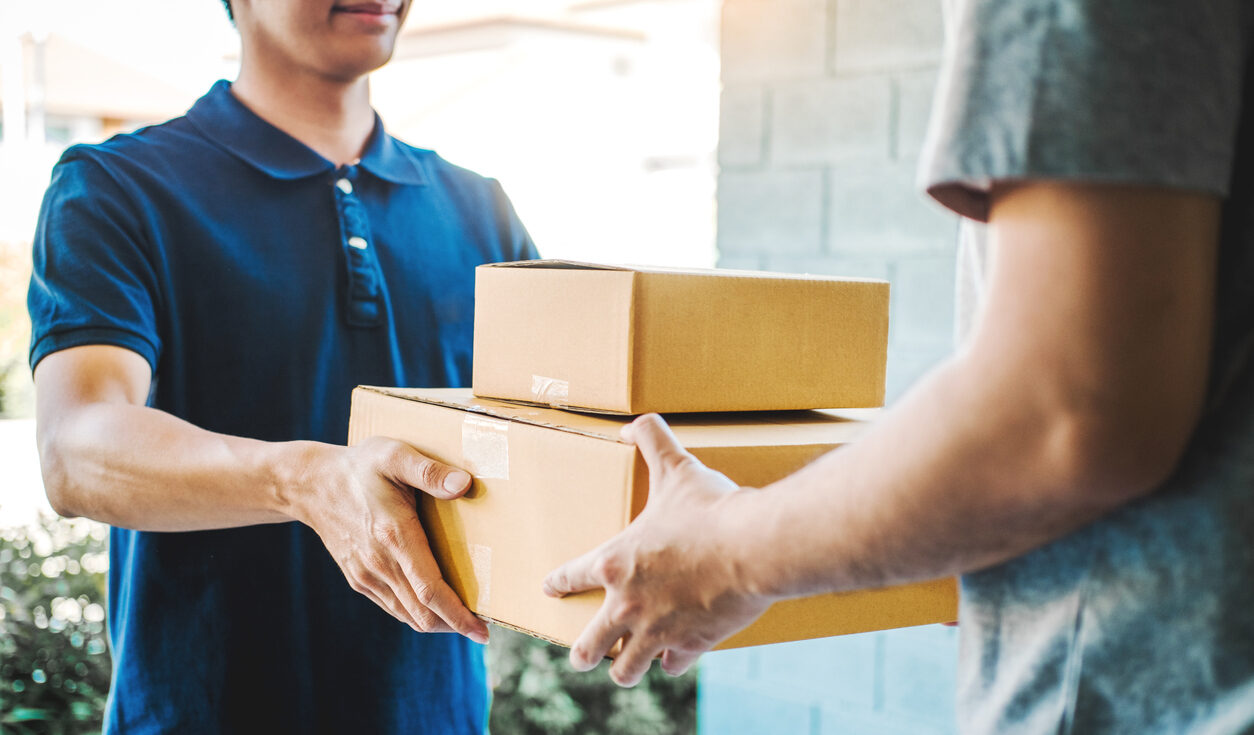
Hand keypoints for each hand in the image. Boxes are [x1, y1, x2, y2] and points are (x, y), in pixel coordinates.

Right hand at [292, 437, 489, 643]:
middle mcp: (379, 564)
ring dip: (437, 622)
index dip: (458, 615)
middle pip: (422, 613)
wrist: (311, 485)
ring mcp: (366, 575)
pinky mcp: (358, 579)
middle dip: (454, 625)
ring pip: (407, 615)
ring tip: (463, 619)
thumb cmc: (360, 467)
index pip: (430, 590)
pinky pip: (392, 607)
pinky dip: (416, 613)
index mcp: (394, 536)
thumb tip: (464, 484)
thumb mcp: (395, 456)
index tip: (482, 632)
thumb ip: (430, 471)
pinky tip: (432, 606)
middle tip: (481, 628)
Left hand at [543, 414, 772, 686]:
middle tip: (581, 654)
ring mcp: (657, 631)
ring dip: (623, 667)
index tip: (549, 589)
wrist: (753, 547)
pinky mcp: (691, 645)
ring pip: (625, 668)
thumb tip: (631, 424)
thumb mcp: (677, 468)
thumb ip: (652, 440)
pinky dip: (671, 662)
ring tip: (621, 667)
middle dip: (582, 652)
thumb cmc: (711, 509)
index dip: (558, 583)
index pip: (571, 577)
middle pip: (588, 645)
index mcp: (616, 562)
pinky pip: (671, 666)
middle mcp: (628, 604)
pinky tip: (672, 659)